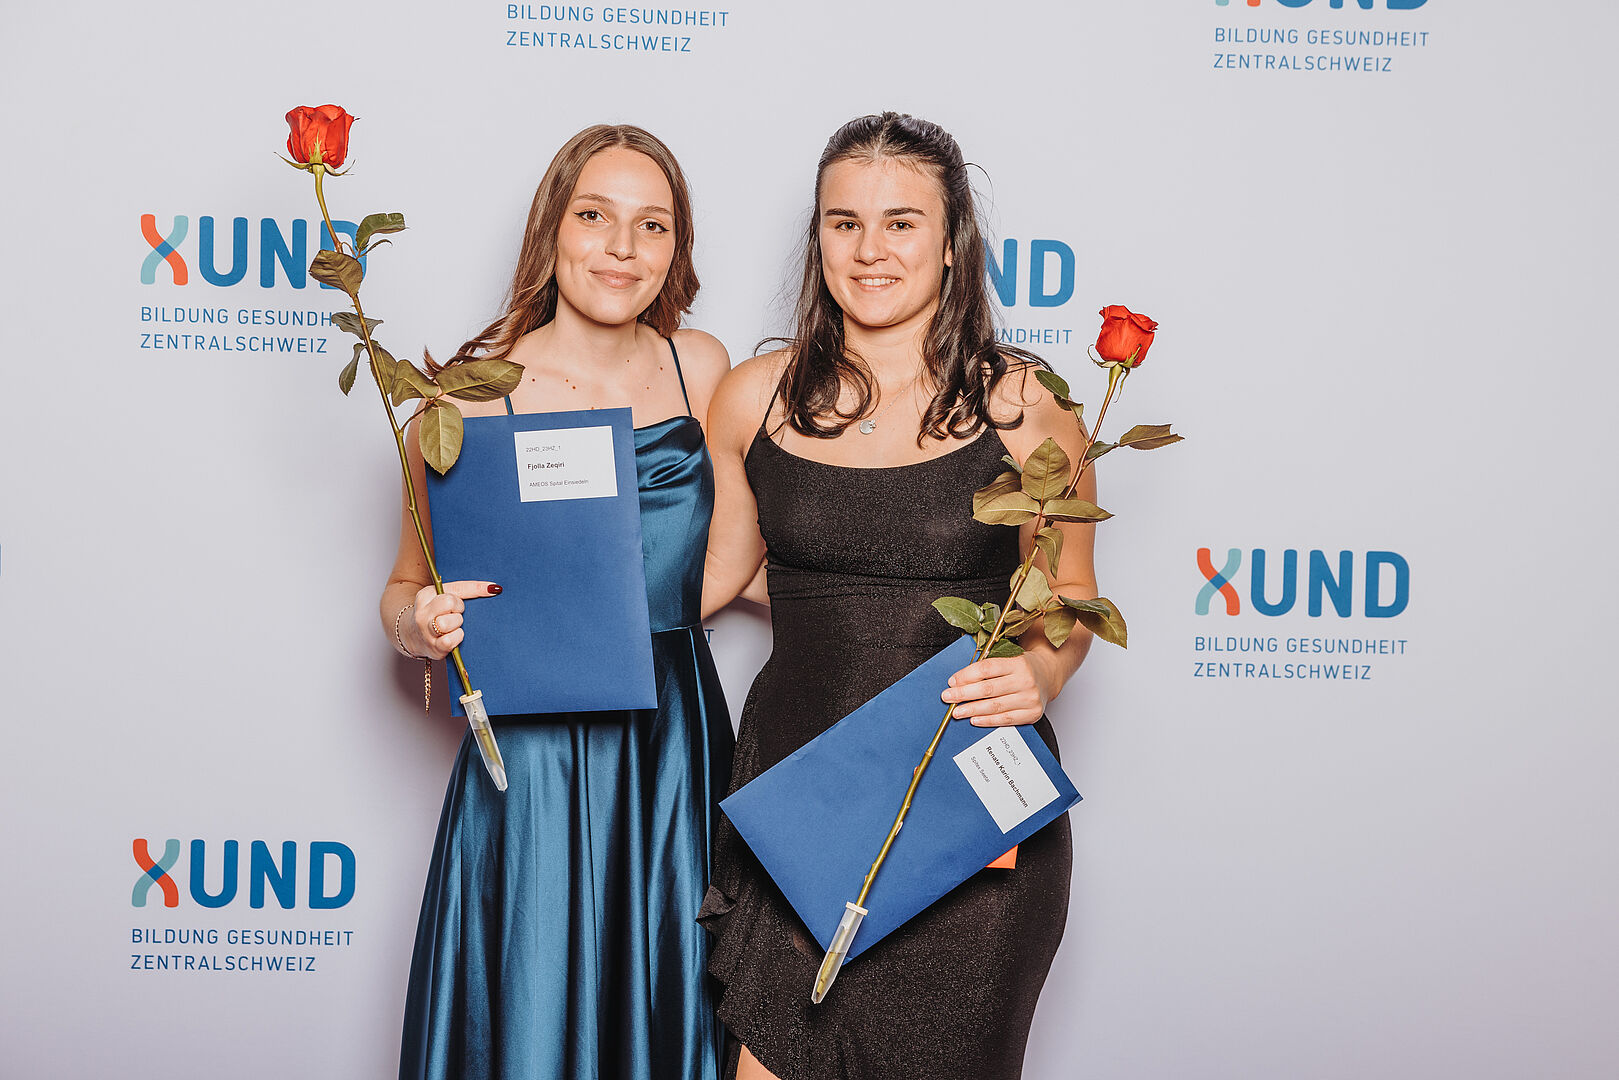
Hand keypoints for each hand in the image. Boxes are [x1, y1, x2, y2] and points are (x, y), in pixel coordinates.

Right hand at [407, 580, 500, 659]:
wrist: (414, 637)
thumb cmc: (436, 614)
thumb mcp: (442, 597)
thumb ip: (465, 590)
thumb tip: (494, 588)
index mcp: (426, 595)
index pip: (455, 588)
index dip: (476, 588)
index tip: (494, 589)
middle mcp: (423, 612)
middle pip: (448, 603)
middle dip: (459, 608)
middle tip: (457, 613)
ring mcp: (426, 631)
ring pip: (447, 623)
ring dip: (457, 624)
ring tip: (454, 626)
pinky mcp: (433, 648)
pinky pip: (449, 641)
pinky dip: (456, 638)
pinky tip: (455, 637)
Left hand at [940, 651, 1057, 726]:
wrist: (1048, 675)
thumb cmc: (1022, 667)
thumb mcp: (1007, 659)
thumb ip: (986, 668)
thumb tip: (958, 681)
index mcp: (1018, 662)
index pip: (986, 669)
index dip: (966, 676)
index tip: (952, 682)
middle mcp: (1026, 680)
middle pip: (988, 689)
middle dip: (964, 694)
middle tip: (948, 697)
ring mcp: (1030, 698)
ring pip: (995, 706)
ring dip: (972, 709)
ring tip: (957, 711)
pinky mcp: (1033, 713)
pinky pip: (1006, 719)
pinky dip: (988, 720)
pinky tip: (975, 719)